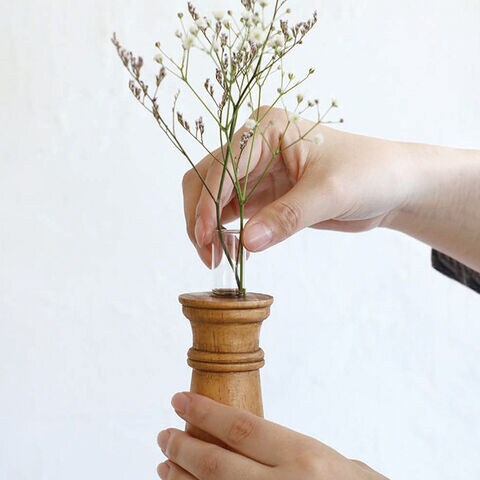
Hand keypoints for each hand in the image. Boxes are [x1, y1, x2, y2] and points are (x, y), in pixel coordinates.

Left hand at [157, 392, 387, 478]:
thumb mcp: (341, 466)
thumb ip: (298, 453)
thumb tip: (254, 439)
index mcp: (306, 459)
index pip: (241, 428)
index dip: (204, 412)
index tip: (179, 399)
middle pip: (217, 465)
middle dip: (184, 447)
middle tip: (164, 433)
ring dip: (180, 479)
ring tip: (164, 462)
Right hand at [182, 106, 413, 266]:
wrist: (393, 186)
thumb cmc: (370, 173)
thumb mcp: (330, 193)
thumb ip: (287, 217)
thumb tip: (246, 243)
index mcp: (267, 128)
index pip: (222, 164)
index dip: (208, 201)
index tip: (206, 237)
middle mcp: (254, 145)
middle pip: (206, 178)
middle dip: (199, 216)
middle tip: (207, 253)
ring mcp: (256, 170)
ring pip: (212, 198)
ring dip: (207, 227)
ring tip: (215, 258)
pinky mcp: (263, 194)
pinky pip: (231, 213)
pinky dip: (223, 232)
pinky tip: (229, 252)